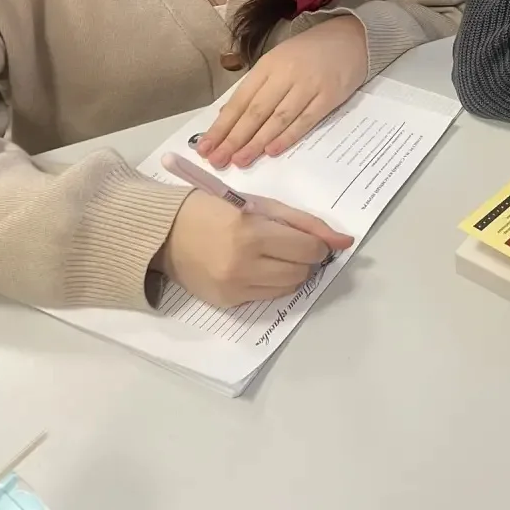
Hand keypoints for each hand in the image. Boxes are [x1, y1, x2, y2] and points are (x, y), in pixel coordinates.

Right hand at [156, 190, 353, 307]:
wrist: (164, 233)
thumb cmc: (214, 209)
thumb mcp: (261, 205)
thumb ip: (305, 223)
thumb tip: (346, 241)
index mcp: (251, 234)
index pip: (309, 249)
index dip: (317, 244)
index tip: (307, 238)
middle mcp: (243, 266)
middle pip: (302, 272)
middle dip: (304, 258)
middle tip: (288, 245)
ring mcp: (233, 289)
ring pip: (289, 288)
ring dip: (291, 272)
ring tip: (272, 255)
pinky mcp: (227, 303)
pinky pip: (267, 298)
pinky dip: (271, 283)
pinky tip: (255, 267)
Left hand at [196, 16, 368, 167]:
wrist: (350, 39)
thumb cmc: (308, 54)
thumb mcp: (277, 62)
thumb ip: (256, 88)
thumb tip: (228, 118)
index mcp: (268, 66)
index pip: (240, 100)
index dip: (222, 126)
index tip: (206, 147)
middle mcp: (286, 74)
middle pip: (256, 111)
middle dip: (234, 138)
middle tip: (218, 160)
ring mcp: (309, 85)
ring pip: (278, 118)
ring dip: (257, 141)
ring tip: (240, 160)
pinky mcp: (329, 96)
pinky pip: (306, 120)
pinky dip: (289, 136)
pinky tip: (273, 150)